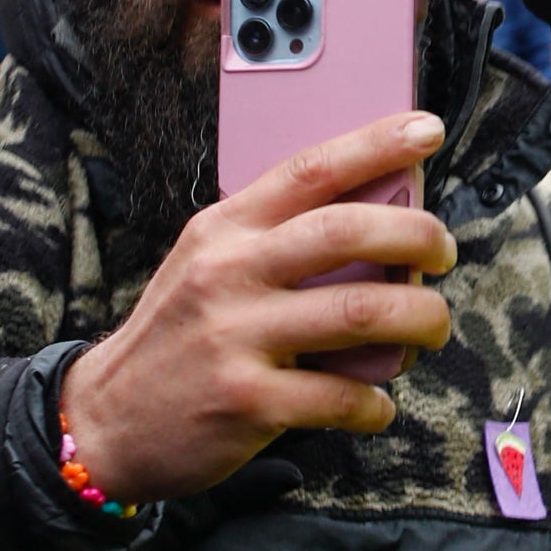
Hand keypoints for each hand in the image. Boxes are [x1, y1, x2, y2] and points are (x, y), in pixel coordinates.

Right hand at [56, 112, 456, 505]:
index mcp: (224, 229)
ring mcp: (236, 337)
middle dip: (418, 236)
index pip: (309, 169)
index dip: (376, 144)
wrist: (106, 420)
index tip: (427, 130)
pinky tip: (379, 404)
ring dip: (420, 320)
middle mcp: (228, 273)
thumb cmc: (177, 338)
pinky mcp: (246, 401)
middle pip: (347, 232)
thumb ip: (271, 242)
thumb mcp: (206, 267)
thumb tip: (372, 221)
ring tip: (431, 328)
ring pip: (361, 313)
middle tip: (444, 253)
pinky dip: (376, 403)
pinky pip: (340, 395)